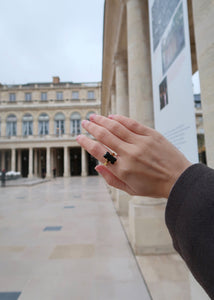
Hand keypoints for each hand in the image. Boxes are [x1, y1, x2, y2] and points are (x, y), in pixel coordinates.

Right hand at [76, 114, 190, 197]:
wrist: (179, 179)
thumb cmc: (153, 187)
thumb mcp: (130, 189)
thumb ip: (111, 179)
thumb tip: (97, 166)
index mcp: (122, 169)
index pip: (98, 151)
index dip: (86, 142)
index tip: (79, 137)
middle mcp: (129, 154)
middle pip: (104, 135)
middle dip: (91, 127)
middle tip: (84, 122)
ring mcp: (141, 142)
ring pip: (116, 127)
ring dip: (102, 120)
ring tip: (94, 116)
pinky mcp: (151, 135)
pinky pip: (132, 123)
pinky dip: (120, 119)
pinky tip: (112, 116)